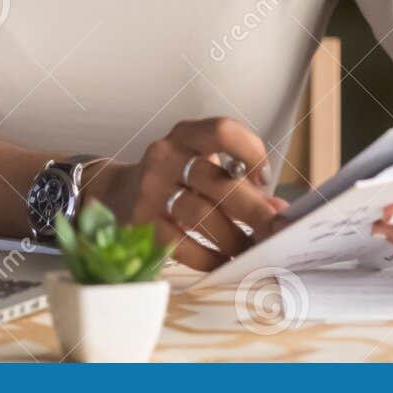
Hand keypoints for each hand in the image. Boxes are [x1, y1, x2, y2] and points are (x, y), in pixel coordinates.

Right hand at [85, 117, 287, 271]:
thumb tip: (278, 210)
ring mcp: (150, 189)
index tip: (264, 179)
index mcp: (185, 135)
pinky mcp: (140, 222)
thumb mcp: (200, 166)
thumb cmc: (172, 179)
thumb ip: (238, 181)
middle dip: (253, 210)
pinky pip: (179, 243)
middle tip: (275, 231)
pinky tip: (222, 262)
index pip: (222, 131)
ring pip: (200, 215)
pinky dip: (207, 257)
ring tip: (250, 251)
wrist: (114, 193)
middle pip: (217, 181)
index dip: (250, 151)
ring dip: (232, 238)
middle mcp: (165, 156)